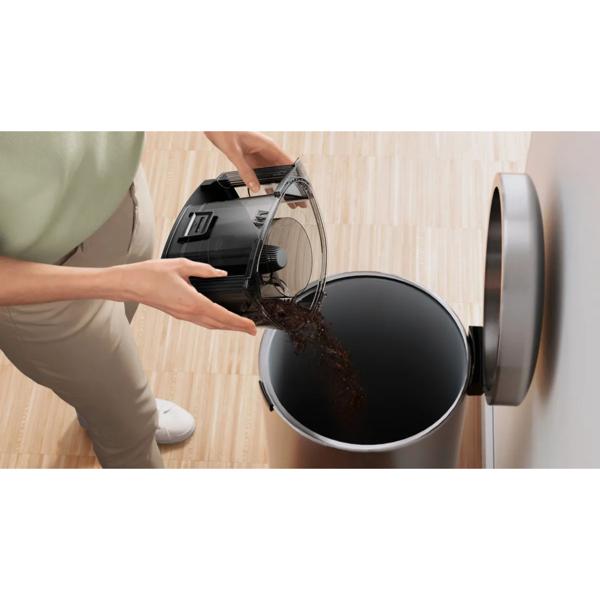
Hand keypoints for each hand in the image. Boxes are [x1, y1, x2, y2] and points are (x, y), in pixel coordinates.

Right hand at [112, 258, 256, 334]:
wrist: (130, 284)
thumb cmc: (150, 274)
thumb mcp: (181, 265)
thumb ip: (204, 269)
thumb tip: (220, 273)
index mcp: (192, 302)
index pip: (222, 315)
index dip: (239, 322)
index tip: (251, 327)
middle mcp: (189, 312)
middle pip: (219, 324)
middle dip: (237, 328)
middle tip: (252, 330)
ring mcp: (183, 315)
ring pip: (210, 325)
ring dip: (226, 327)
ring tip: (239, 327)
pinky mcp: (178, 314)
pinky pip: (202, 321)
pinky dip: (215, 322)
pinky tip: (219, 320)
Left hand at [205, 131, 292, 192]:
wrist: (214, 125)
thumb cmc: (225, 131)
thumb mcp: (234, 152)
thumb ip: (245, 170)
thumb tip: (254, 186)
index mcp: (268, 145)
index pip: (288, 162)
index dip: (296, 176)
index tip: (301, 188)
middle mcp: (267, 150)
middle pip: (284, 171)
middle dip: (291, 185)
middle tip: (297, 200)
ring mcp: (260, 155)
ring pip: (275, 173)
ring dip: (281, 186)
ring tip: (288, 200)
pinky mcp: (253, 160)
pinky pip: (264, 173)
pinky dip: (268, 183)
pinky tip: (271, 193)